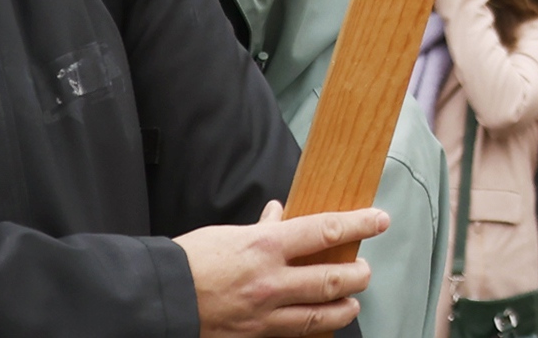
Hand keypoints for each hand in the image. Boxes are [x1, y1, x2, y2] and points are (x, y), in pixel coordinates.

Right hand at [180, 202, 385, 337]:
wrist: (158, 300)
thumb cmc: (189, 262)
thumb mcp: (227, 234)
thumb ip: (261, 228)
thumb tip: (278, 213)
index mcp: (265, 246)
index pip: (325, 231)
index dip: (358, 224)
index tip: (380, 219)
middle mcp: (270, 281)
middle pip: (332, 279)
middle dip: (358, 275)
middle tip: (365, 270)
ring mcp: (264, 314)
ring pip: (320, 316)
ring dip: (344, 308)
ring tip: (352, 303)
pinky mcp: (254, 337)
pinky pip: (293, 334)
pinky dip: (311, 329)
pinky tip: (319, 325)